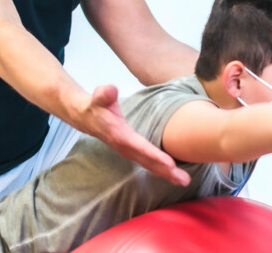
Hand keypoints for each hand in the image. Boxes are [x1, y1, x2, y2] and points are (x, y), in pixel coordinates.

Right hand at [71, 85, 190, 185]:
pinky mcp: (132, 153)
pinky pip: (148, 164)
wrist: (87, 118)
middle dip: (166, 171)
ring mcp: (128, 152)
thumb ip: (105, 93)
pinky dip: (161, 171)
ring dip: (166, 174)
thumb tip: (110, 89)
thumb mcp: (99, 96)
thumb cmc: (97, 106)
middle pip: (148, 161)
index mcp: (120, 135)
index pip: (140, 147)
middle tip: (184, 179)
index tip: (170, 163)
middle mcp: (125, 147)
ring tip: (184, 181)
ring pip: (149, 165)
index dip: (155, 155)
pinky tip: (174, 176)